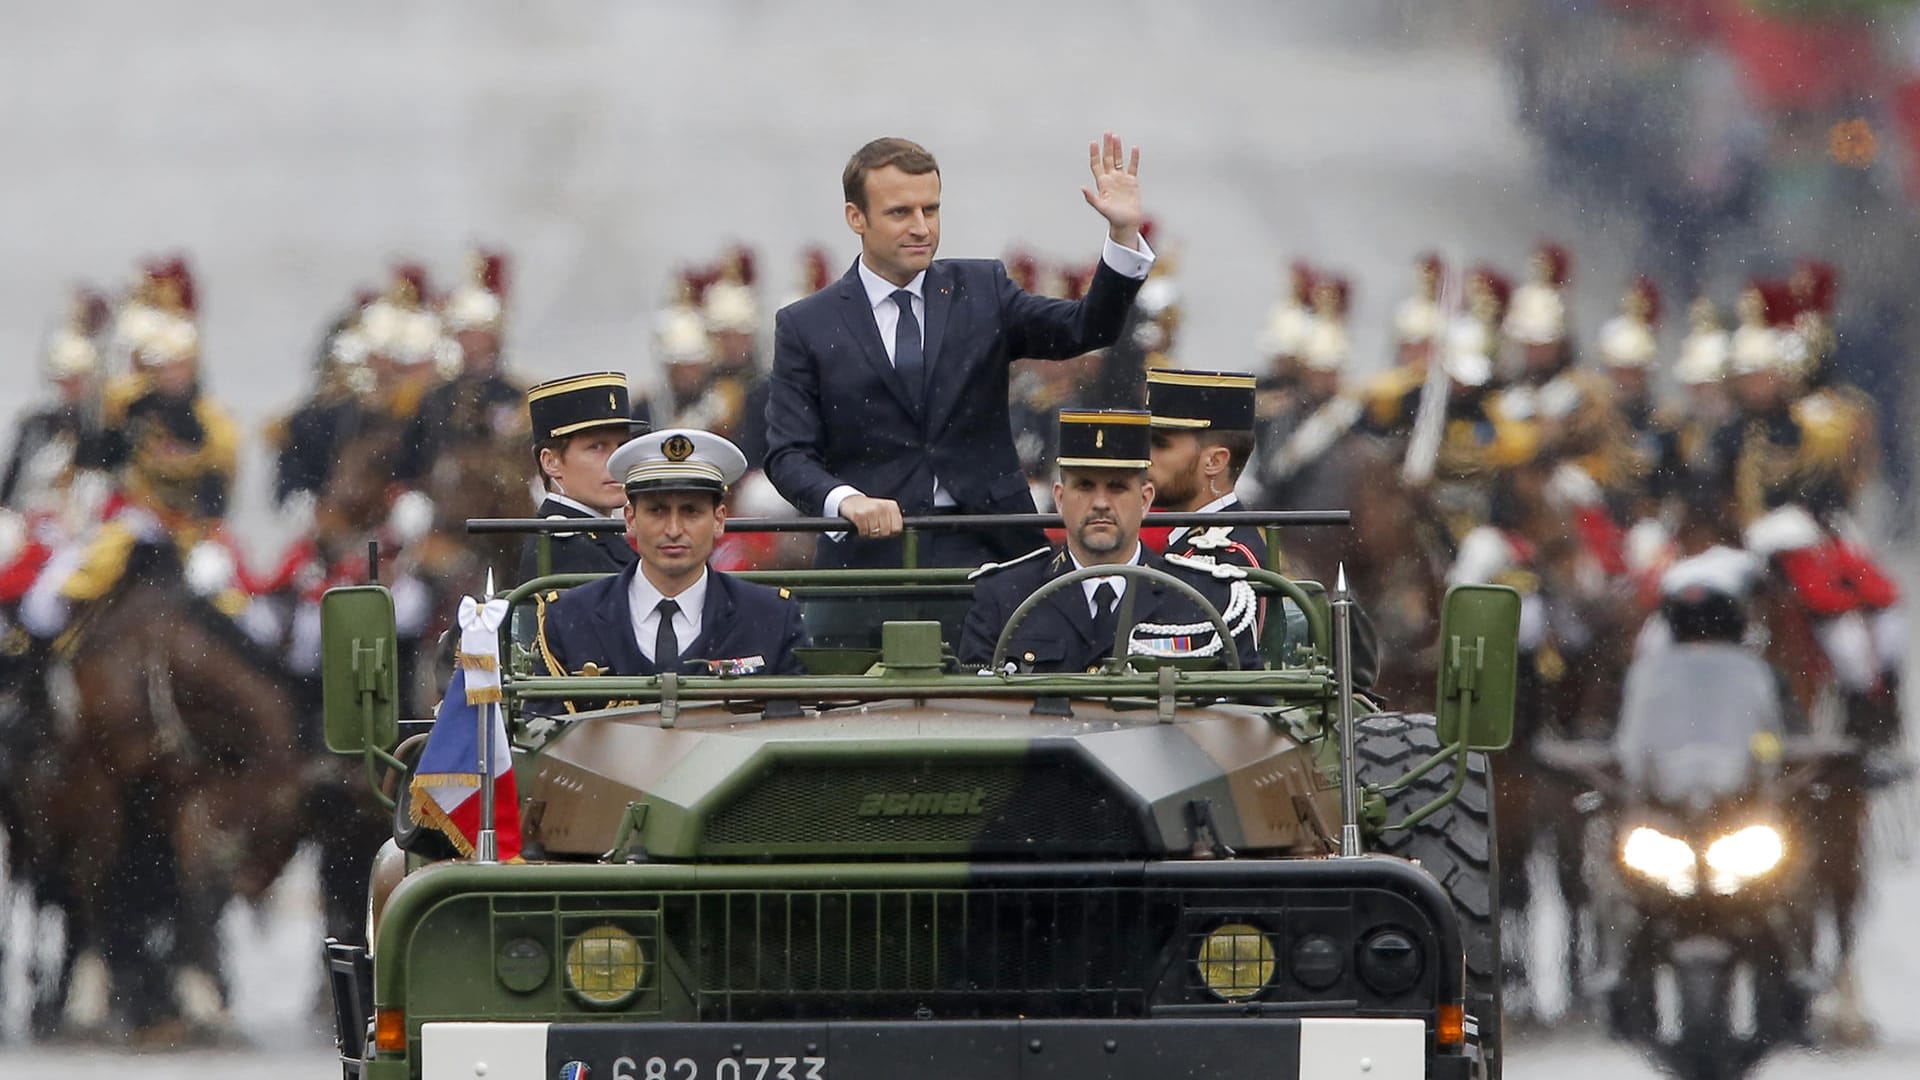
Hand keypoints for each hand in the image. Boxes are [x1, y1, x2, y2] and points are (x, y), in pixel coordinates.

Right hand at [839, 494, 903, 538]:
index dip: (891, 533)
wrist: (851, 500)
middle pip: (886, 532)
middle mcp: (882, 507)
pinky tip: (860, 526)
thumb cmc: (870, 508)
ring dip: (870, 533)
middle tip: (874, 528)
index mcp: (892, 506)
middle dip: (879, 534)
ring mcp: (871, 510)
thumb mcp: (885, 510)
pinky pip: (864, 532)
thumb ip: (893, 520)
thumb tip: (899, 533)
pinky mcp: (859, 515)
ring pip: (875, 533)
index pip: (898, 528)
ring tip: (867, 526)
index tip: (885, 530)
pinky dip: (862, 532)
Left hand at [1081, 131, 1143, 248]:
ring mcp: (1121, 179)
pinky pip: (1133, 167)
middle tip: (1107, 133)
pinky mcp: (1132, 182)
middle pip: (1108, 159)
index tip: (1094, 142)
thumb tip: (1082, 188)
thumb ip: (1092, 198)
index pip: (1097, 165)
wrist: (1127, 223)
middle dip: (1107, 146)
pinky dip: (1134, 158)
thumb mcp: (1101, 208)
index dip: (1095, 154)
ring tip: (1116, 137)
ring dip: (1117, 149)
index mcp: (1103, 184)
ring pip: (1119, 160)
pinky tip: (1134, 148)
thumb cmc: (1114, 218)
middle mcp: (1111, 179)